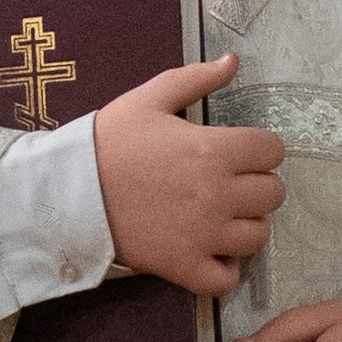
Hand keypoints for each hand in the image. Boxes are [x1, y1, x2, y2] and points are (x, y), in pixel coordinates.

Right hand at [92, 56, 284, 296]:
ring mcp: (204, 235)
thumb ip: (196, 79)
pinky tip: (210, 253)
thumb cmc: (108, 142)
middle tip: (230, 184)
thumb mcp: (149, 99)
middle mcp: (218, 194)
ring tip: (221, 218)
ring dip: (246, 226)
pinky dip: (224, 271)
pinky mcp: (184, 267)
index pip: (273, 151)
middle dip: (257, 186)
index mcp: (214, 150)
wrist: (68, 191)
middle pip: (274, 194)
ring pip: (259, 237)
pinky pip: (227, 280)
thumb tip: (233, 61)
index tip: (240, 152)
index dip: (260, 149)